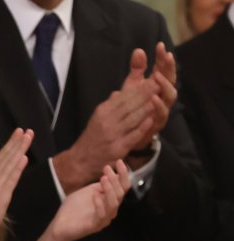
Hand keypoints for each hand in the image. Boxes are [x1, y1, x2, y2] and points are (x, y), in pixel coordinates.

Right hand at [0, 128, 32, 240]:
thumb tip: (5, 176)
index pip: (1, 157)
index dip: (10, 144)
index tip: (19, 133)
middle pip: (5, 156)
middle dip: (16, 142)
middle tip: (26, 129)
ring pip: (9, 163)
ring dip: (19, 149)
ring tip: (27, 137)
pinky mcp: (1, 194)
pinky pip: (11, 178)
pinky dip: (17, 167)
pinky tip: (23, 157)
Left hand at [48, 161, 130, 240]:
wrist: (60, 224)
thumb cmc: (74, 207)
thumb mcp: (87, 192)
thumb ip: (99, 186)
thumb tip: (111, 175)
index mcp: (109, 200)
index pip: (122, 187)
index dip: (123, 174)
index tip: (119, 161)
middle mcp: (110, 209)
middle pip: (120, 194)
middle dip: (115, 180)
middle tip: (107, 169)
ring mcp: (104, 218)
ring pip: (114, 204)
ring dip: (110, 190)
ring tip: (103, 178)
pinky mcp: (95, 225)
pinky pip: (102, 215)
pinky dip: (100, 204)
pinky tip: (95, 195)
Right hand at [54, 56, 156, 191]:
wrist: (81, 160)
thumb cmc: (93, 137)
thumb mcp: (98, 118)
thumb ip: (111, 105)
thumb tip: (120, 92)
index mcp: (102, 111)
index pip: (123, 97)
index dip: (139, 88)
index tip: (152, 80)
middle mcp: (106, 121)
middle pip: (129, 105)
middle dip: (145, 94)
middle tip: (160, 84)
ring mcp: (112, 135)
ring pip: (132, 118)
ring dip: (146, 108)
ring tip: (160, 99)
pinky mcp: (117, 148)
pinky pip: (132, 135)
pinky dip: (142, 127)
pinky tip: (152, 120)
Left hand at [120, 44, 175, 151]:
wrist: (125, 134)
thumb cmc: (132, 108)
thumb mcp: (132, 87)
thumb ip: (136, 70)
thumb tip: (139, 50)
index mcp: (157, 87)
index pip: (163, 69)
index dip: (162, 58)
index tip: (159, 45)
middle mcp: (162, 97)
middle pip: (171, 80)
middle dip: (169, 68)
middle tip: (166, 56)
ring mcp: (161, 110)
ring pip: (170, 97)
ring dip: (165, 86)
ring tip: (158, 76)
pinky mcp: (156, 124)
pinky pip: (161, 115)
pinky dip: (159, 107)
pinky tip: (154, 98)